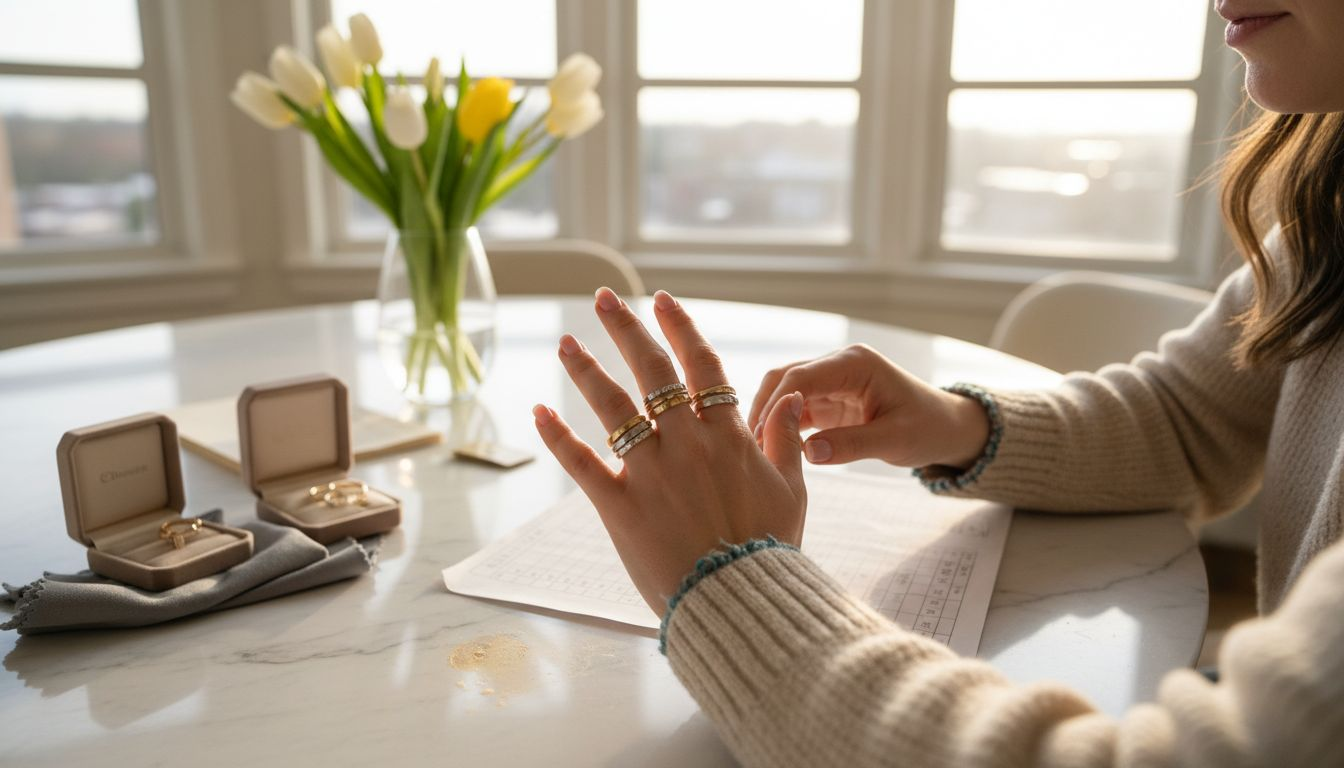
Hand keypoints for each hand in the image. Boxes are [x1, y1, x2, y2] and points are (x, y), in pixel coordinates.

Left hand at [533, 288, 807, 615]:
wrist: (741, 601)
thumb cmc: (769, 549)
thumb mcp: (792, 490)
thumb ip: (786, 439)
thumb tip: (787, 398)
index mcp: (728, 436)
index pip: (702, 366)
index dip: (681, 328)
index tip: (663, 300)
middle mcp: (688, 443)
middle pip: (653, 372)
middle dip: (626, 329)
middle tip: (603, 298)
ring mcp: (652, 472)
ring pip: (614, 407)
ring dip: (587, 370)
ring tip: (565, 342)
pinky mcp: (621, 505)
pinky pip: (583, 463)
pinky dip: (558, 437)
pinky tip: (538, 413)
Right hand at [747, 344, 989, 469]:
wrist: (946, 428)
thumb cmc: (928, 429)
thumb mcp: (895, 440)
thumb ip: (851, 445)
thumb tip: (807, 453)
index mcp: (855, 364)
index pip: (801, 377)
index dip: (776, 405)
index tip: (760, 437)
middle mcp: (838, 365)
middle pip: (784, 379)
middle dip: (764, 409)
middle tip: (749, 446)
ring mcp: (831, 381)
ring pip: (784, 393)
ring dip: (768, 419)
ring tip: (755, 451)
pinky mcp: (828, 400)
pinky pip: (795, 409)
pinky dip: (780, 426)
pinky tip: (771, 449)